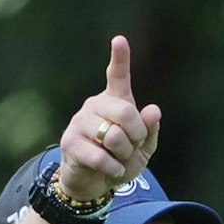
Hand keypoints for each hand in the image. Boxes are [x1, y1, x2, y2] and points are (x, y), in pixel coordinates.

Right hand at [56, 35, 162, 202]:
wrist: (94, 184)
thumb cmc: (119, 160)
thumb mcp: (142, 148)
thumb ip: (149, 130)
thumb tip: (153, 110)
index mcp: (113, 102)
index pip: (117, 76)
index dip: (120, 58)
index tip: (120, 40)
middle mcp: (94, 105)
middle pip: (126, 113)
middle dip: (137, 136)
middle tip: (131, 148)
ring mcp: (80, 121)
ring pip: (114, 136)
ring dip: (124, 155)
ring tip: (117, 159)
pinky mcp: (70, 142)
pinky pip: (102, 157)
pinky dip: (114, 169)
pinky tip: (111, 170)